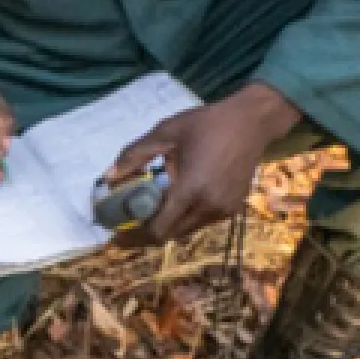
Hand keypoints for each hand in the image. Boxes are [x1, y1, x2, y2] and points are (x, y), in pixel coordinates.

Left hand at [106, 82, 301, 247]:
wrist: (252, 121)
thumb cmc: (207, 123)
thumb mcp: (166, 132)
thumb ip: (134, 155)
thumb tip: (107, 177)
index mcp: (191, 189)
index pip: (158, 229)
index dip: (133, 238)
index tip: (115, 236)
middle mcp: (208, 206)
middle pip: (169, 236)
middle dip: (144, 235)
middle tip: (126, 226)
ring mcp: (223, 210)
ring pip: (185, 231)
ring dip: (165, 226)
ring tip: (147, 212)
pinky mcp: (232, 208)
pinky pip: (200, 223)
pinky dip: (182, 219)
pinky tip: (173, 203)